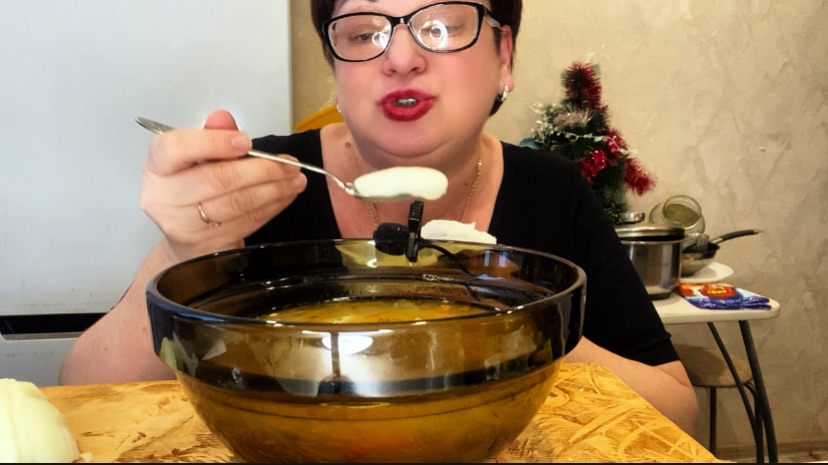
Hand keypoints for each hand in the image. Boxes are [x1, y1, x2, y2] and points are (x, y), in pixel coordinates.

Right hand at [139, 109, 306, 261]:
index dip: (213, 142)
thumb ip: (210, 135)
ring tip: (294, 178)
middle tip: (289, 163)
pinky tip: (285, 194)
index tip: (246, 141)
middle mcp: (164, 198)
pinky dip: (272, 206)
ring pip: (238, 203)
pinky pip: (248, 222)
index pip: (176, 148)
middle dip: (262, 169)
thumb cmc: (191, 189)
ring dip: (274, 189)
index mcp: (157, 168)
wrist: (185, 239)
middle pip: (217, 179)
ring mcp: (185, 227)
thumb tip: (224, 119)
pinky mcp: (209, 246)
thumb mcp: (194, 158)